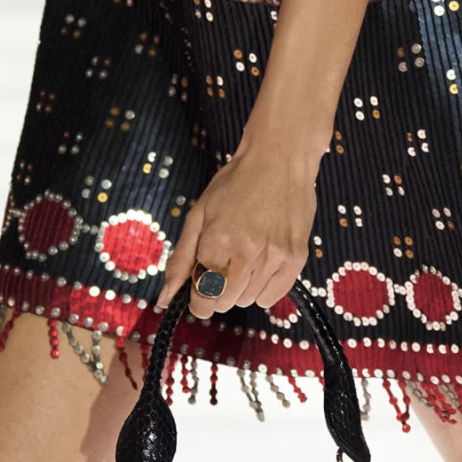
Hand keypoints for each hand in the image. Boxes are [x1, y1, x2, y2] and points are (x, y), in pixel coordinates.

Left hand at [155, 142, 319, 319]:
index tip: (200, 286)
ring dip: (241, 287)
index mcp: (218, 241)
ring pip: (249, 301)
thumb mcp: (198, 215)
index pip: (202, 298)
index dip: (197, 298)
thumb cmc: (235, 184)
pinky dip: (263, 288)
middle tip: (224, 262)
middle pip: (225, 302)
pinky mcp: (296, 259)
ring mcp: (275, 258)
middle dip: (218, 290)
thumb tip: (164, 301)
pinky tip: (262, 263)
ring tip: (245, 255)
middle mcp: (247, 254)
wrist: (280, 159)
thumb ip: (181, 260)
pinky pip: (273, 297)